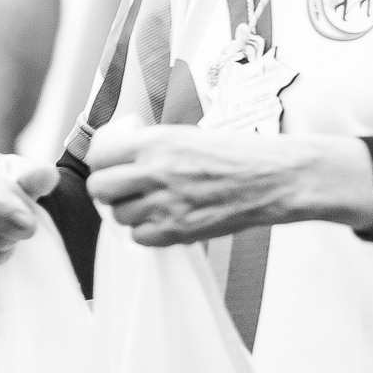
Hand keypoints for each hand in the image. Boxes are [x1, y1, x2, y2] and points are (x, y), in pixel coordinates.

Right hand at [0, 144, 59, 269]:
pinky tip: (3, 243)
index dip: (5, 206)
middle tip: (30, 227)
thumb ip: (36, 177)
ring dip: (7, 241)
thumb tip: (47, 174)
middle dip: (13, 228)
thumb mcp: (25, 174)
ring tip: (14, 230)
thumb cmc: (12, 182)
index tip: (29, 222)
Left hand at [85, 124, 372, 245]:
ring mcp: (165, 203)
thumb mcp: (189, 135)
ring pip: (119, 216)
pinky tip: (166, 219)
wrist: (273, 178)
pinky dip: (148, 232)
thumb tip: (124, 156)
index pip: (99, 154)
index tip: (112, 164)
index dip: (103, 162)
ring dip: (131, 212)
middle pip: (101, 188)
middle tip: (125, 188)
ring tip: (154, 203)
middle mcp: (155, 171)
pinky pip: (140, 238)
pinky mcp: (178, 230)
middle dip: (109, 189)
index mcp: (156, 141)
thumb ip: (153, 146)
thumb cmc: (238, 154)